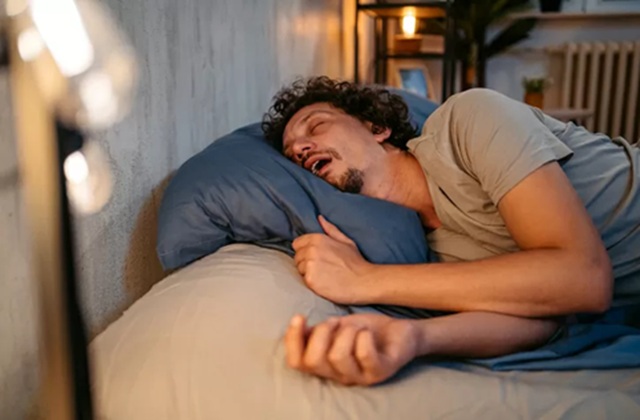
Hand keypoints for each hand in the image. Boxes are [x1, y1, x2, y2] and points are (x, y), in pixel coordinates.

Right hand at [284, 313, 418, 385]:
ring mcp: (361, 376)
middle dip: (321, 333)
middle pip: (313, 361)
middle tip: (335, 323)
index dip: (292, 340)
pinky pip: (364, 354)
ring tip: (355, 328)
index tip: (300, 316)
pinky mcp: (381, 371)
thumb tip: (298, 326)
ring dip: (345, 333)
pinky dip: (363, 337)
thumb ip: (317, 331)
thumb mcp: (337, 326)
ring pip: (337, 357)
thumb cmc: (366, 330)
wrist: (400, 332)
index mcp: (326, 365)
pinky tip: (367, 333)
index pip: (297, 363)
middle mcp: (340, 375)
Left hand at [292, 215, 372, 304]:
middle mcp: (311, 251)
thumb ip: (330, 230)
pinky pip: (304, 280)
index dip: (305, 250)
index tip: (315, 257)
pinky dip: (312, 282)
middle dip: (306, 262)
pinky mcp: (310, 280)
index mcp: (317, 239)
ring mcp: (309, 266)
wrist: (363, 281)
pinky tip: (324, 282)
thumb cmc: (356, 262)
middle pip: (297, 257)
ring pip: (300, 269)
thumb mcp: (346, 241)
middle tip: (323, 267)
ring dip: (308, 272)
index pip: (297, 244)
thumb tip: (320, 218)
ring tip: (324, 275)